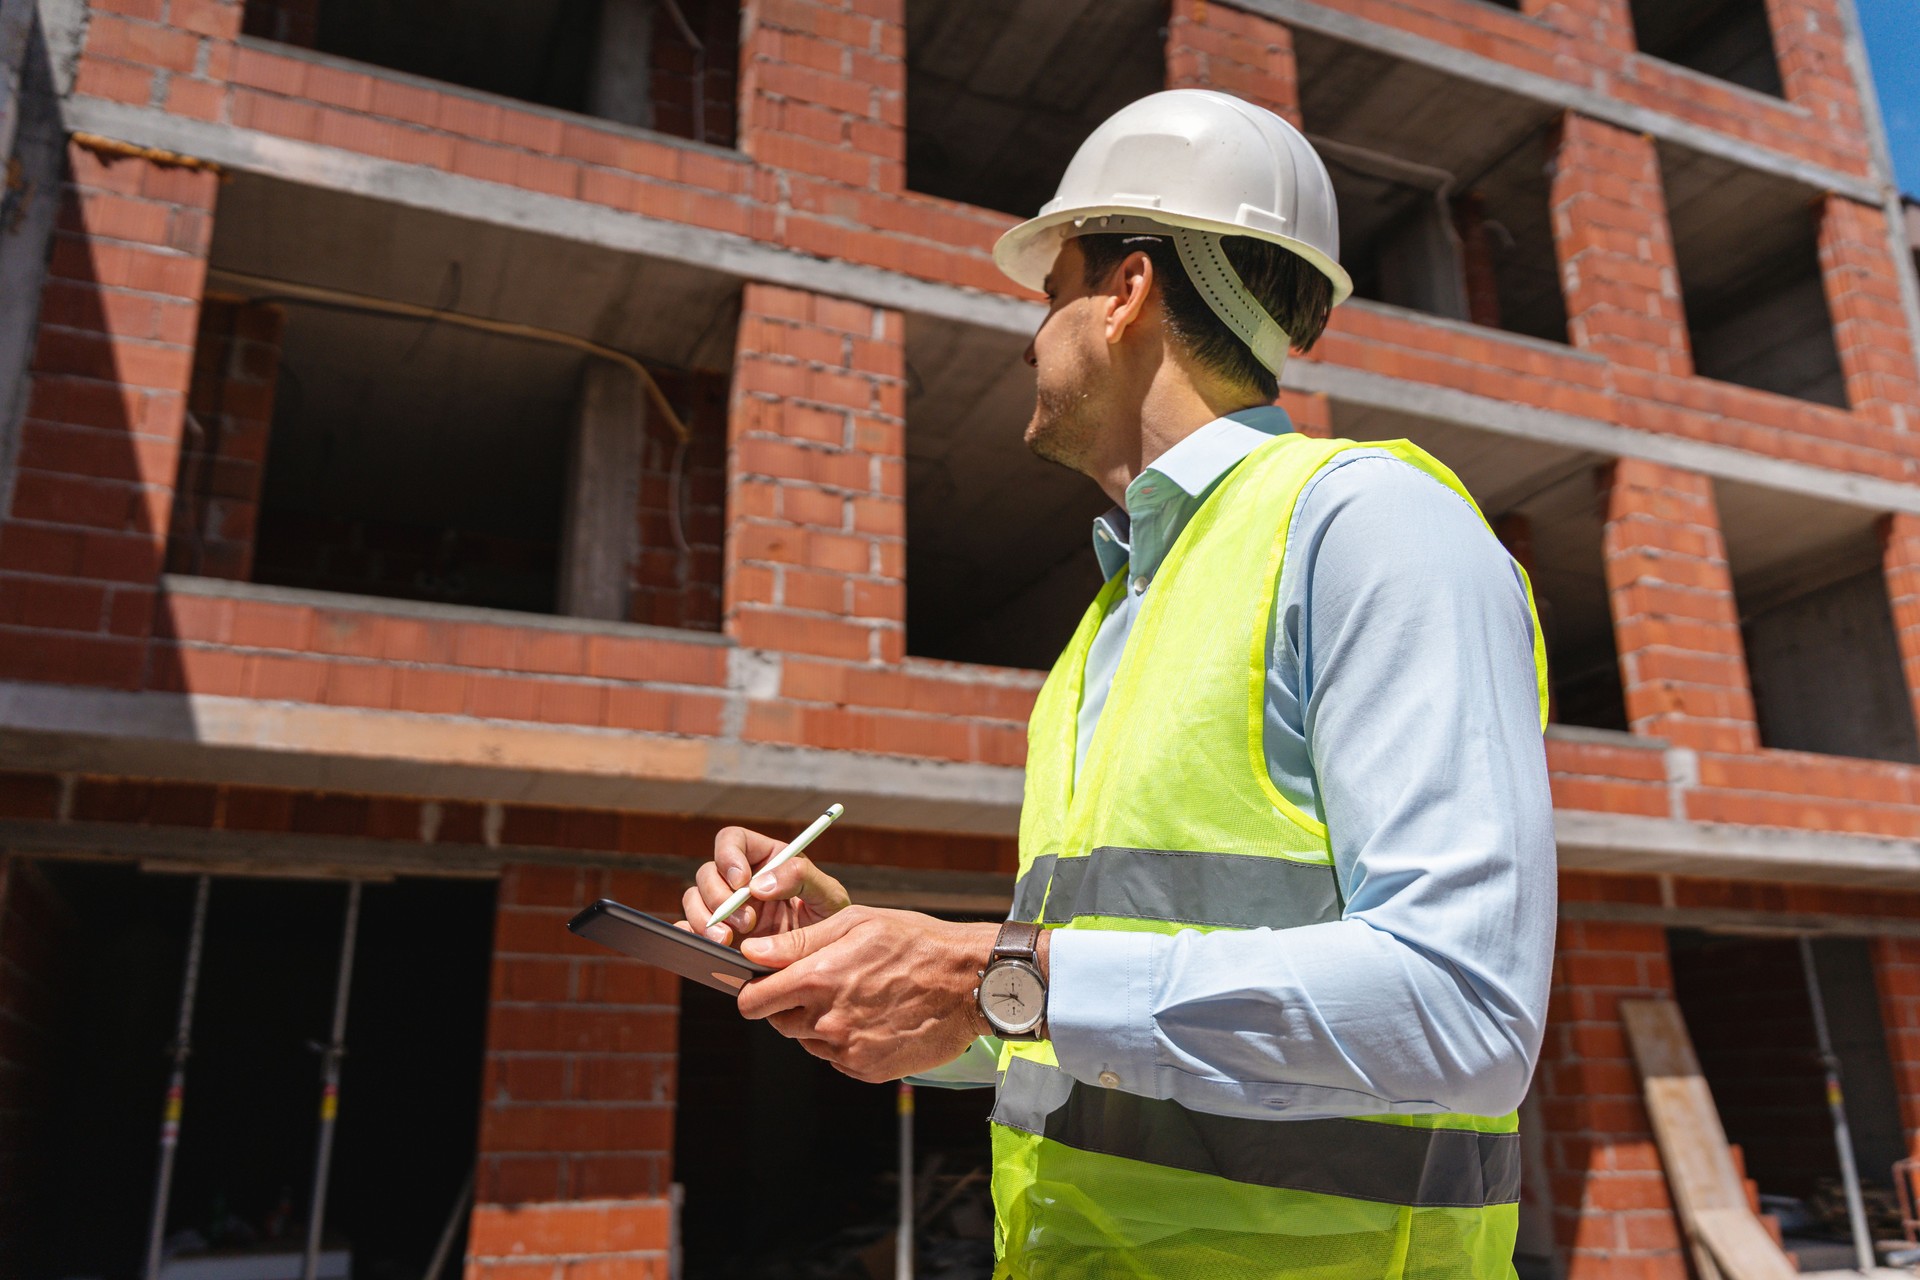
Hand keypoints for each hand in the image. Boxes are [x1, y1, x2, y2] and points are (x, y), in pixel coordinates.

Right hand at [678, 825, 850, 947]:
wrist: (824, 965)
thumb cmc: (831, 922)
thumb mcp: (829, 895)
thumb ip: (801, 878)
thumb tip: (759, 883)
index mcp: (766, 859)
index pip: (732, 840)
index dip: (729, 855)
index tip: (741, 882)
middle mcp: (741, 881)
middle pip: (707, 872)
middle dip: (719, 897)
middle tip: (746, 923)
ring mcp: (726, 908)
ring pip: (694, 899)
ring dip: (705, 919)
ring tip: (727, 941)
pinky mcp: (718, 934)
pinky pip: (689, 928)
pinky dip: (689, 934)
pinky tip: (708, 947)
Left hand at [736, 908, 999, 1082]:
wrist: (969, 982)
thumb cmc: (915, 943)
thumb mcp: (856, 923)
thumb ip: (798, 942)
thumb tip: (751, 953)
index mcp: (817, 979)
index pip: (752, 1001)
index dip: (755, 991)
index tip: (767, 984)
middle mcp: (827, 1020)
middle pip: (778, 1023)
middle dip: (790, 1005)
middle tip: (825, 984)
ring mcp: (847, 1049)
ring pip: (807, 1042)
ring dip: (819, 1024)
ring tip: (857, 998)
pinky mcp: (867, 1069)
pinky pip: (836, 1058)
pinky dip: (845, 1042)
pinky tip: (872, 1018)